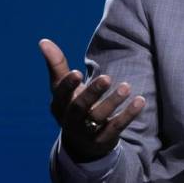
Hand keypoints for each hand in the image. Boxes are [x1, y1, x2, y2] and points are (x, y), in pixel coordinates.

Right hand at [39, 39, 145, 162]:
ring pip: (99, 118)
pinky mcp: (104, 139)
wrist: (82, 142)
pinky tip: (140, 100)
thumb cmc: (72, 105)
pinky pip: (116, 127)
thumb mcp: (62, 88)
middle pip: (79, 107)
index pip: (61, 95)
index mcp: (59, 105)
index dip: (68, 85)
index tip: (78, 72)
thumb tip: (43, 40)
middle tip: (107, 78)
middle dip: (93, 93)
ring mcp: (87, 132)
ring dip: (113, 102)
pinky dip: (128, 115)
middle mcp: (70, 120)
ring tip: (126, 87)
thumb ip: (57, 65)